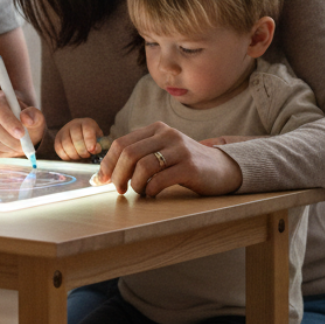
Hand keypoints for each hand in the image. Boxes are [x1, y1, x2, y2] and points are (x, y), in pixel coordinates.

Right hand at [0, 90, 45, 157]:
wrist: (22, 131)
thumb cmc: (28, 122)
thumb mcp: (36, 117)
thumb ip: (34, 116)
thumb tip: (27, 119)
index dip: (8, 122)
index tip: (21, 134)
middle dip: (8, 138)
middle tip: (23, 147)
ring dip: (7, 147)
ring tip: (19, 148)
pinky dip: (2, 153)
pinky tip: (11, 150)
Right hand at [54, 118, 103, 160]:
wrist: (82, 137)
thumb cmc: (93, 141)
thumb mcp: (100, 140)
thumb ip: (99, 145)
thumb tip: (95, 150)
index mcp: (87, 123)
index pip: (87, 129)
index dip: (89, 140)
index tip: (92, 150)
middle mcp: (74, 124)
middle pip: (76, 137)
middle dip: (82, 150)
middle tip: (87, 155)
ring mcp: (64, 130)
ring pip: (66, 144)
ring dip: (74, 154)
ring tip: (80, 156)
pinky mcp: (57, 138)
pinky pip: (59, 149)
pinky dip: (66, 156)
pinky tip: (72, 157)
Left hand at [96, 121, 243, 197]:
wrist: (222, 168)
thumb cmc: (185, 163)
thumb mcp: (162, 150)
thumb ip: (138, 155)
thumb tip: (105, 173)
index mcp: (156, 129)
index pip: (120, 143)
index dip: (107, 164)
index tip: (101, 180)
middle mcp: (167, 135)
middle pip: (128, 154)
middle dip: (118, 175)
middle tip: (119, 190)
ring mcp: (180, 150)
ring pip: (143, 167)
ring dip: (135, 184)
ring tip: (139, 192)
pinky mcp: (190, 167)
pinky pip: (160, 180)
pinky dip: (151, 191)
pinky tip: (153, 194)